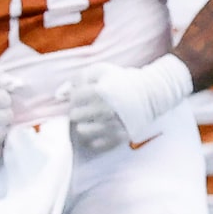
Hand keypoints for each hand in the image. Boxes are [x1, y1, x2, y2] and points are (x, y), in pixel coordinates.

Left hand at [67, 54, 191, 153]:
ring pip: (83, 131)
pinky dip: (96, 138)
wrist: (152, 93)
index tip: (84, 95)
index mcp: (99, 90)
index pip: (74, 97)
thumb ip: (79, 77)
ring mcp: (112, 124)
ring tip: (92, 119)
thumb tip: (60, 94)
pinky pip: (97, 143)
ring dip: (85, 125)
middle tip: (87, 108)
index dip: (76, 95)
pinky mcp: (120, 136)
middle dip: (79, 110)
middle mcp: (104, 108)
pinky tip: (101, 130)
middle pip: (75, 115)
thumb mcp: (102, 70)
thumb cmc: (124, 80)